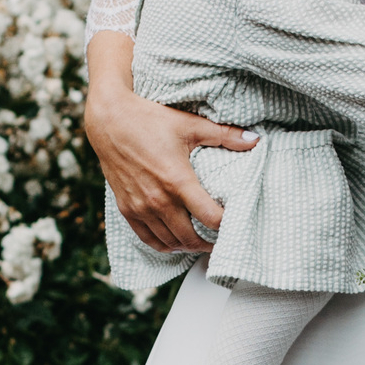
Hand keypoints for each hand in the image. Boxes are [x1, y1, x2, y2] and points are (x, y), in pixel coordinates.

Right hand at [85, 30, 255, 254]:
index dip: (228, 224)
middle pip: (191, 237)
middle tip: (222, 240)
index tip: (236, 222)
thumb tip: (256, 139)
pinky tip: (176, 242)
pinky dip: (165, 245)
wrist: (109, 120)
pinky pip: (148, 239)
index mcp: (177, 181)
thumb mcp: (190, 125)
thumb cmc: (149, 119)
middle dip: (210, 243)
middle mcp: (158, 200)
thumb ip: (225, 135)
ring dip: (188, 245)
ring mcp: (140, 207)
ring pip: (170, 242)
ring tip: (203, 242)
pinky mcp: (127, 209)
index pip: (210, 218)